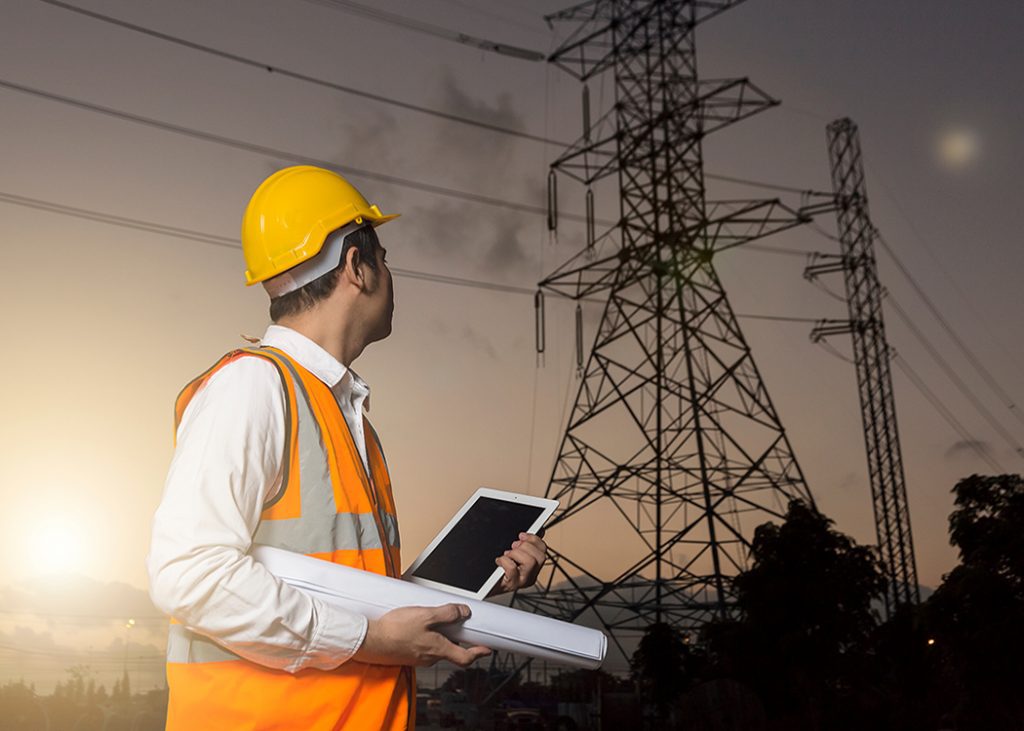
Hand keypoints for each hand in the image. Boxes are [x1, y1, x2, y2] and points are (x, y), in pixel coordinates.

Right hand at [353, 604, 491, 667]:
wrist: (370, 640)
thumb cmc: (395, 630)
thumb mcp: (425, 615)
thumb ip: (447, 614)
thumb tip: (463, 612)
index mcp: (438, 649)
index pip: (465, 657)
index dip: (478, 653)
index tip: (487, 649)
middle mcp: (430, 657)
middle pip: (451, 651)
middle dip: (458, 639)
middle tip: (463, 626)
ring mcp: (418, 657)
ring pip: (437, 648)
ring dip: (441, 636)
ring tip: (438, 619)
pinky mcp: (407, 654)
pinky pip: (423, 646)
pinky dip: (427, 637)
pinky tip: (420, 625)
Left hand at [492, 532, 546, 594]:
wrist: (482, 586)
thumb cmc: (494, 571)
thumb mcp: (511, 554)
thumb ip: (523, 544)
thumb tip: (533, 532)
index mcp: (532, 566)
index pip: (543, 549)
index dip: (534, 539)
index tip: (521, 535)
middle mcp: (530, 575)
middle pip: (540, 556)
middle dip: (526, 546)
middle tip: (513, 546)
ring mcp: (522, 581)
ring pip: (530, 561)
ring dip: (516, 554)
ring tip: (506, 556)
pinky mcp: (512, 584)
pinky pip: (513, 568)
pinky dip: (504, 561)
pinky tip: (499, 561)